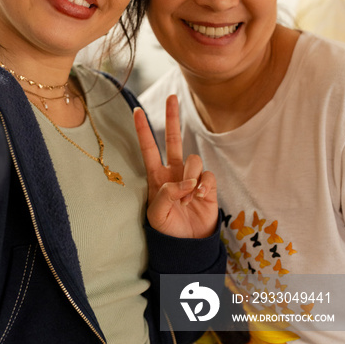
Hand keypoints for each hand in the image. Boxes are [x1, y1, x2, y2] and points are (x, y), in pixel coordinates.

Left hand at [134, 94, 217, 238]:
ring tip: (188, 195)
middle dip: (172, 117)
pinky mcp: (208, 186)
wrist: (188, 247)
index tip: (136, 110)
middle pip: (173, 138)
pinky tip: (200, 197)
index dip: (142, 130)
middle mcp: (174, 173)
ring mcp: (192, 177)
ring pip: (193, 159)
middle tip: (173, 96)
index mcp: (156, 177)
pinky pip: (207, 174)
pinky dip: (204, 184)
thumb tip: (185, 180)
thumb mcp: (156, 215)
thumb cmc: (168, 232)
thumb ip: (166, 193)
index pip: (148, 148)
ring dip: (190, 175)